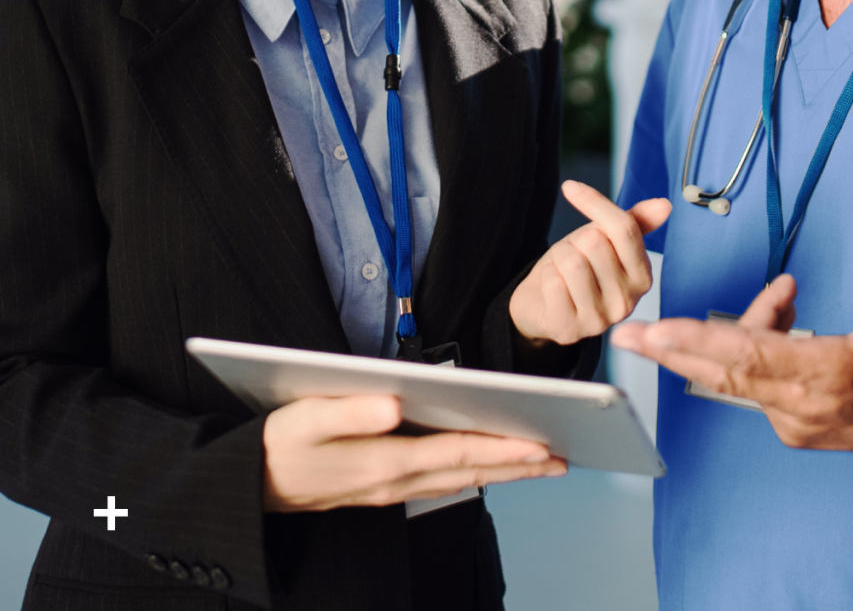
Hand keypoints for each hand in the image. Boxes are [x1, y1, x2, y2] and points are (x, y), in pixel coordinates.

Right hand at [262, 394, 566, 511]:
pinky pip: (441, 480)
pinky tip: (488, 464)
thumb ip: (351, 410)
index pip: (458, 454)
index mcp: (383, 462)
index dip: (503, 450)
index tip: (542, 445)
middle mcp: (395, 481)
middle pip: (469, 471)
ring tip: (540, 461)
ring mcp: (391, 488)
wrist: (250, 486)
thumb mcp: (307, 418)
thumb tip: (394, 403)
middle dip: (518, 465)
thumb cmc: (280, 444)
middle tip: (563, 458)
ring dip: (501, 471)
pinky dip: (473, 472)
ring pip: (459, 479)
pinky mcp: (385, 485)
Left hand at [509, 181, 670, 346]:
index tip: (571, 187)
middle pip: (594, 242)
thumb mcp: (605, 240)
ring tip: (562, 272)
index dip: (594, 202)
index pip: (624, 228)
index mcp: (643, 277)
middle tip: (573, 255)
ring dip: (558, 258)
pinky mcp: (570, 330)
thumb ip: (634, 223)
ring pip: (572, 261)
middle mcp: (627, 302)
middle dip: (575, 241)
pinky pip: (553, 282)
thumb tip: (665, 205)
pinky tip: (553, 289)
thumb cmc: (579, 269)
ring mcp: (599, 320)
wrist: (543, 305)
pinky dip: (546, 276)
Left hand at [611, 211, 852, 484]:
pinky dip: (757, 346)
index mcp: (829, 374)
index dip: (698, 340)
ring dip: (740, 328)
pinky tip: (787, 315)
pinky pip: (755, 381)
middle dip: (670, 349)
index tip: (656, 330)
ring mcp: (795, 421)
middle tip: (626, 333)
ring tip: (785, 295)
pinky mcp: (794, 427)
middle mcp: (802, 405)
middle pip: (720, 373)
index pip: (748, 356)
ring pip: (741, 370)